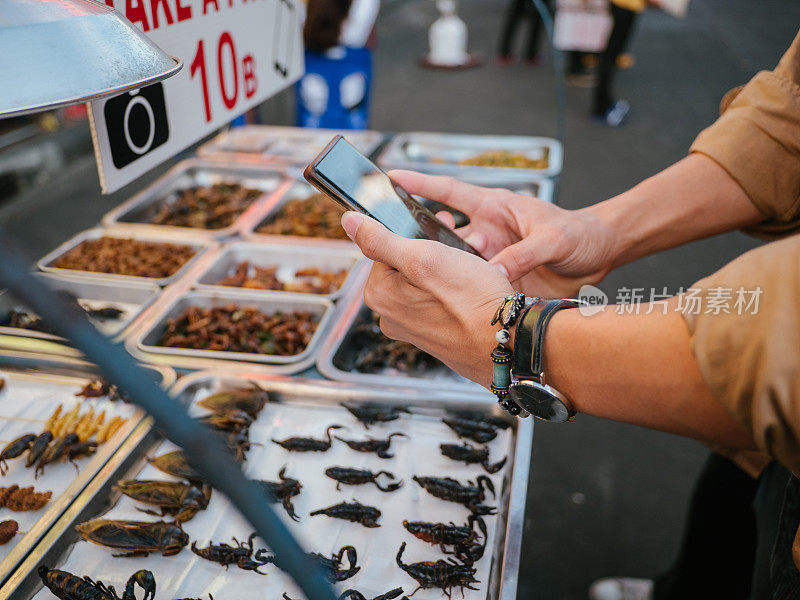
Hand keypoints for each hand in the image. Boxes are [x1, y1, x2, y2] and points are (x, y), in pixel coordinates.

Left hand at [341, 211, 514, 387]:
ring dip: (449, 264)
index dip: (414, 232)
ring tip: (473, 261)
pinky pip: (441, 301)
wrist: (508, 342)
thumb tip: (348, 222)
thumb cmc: (471, 301)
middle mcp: (392, 316)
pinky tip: (475, 284)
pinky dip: (457, 287)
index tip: (438, 226)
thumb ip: (381, 239)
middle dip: (433, 248)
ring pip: (427, 281)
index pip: (385, 248)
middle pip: (406, 265)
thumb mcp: (423, 258)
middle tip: (460, 241)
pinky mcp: (437, 335)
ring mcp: (414, 328)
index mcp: (379, 295)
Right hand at [389, 170, 616, 296]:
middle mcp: (486, 233)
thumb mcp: (552, 237)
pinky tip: (452, 303)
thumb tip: (494, 273)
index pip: (450, 192)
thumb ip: (524, 253)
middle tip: (401, 249)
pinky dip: (463, 295)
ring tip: (426, 282)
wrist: (600, 257)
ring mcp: (490, 259)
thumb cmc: (579, 233)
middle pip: (443, 235)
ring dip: (444, 273)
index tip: (392, 178)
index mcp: (494, 207)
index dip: (420, 184)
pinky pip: (473, 289)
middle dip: (422, 240)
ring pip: (455, 266)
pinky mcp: (498, 283)